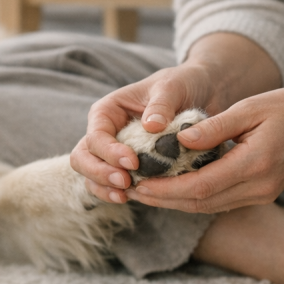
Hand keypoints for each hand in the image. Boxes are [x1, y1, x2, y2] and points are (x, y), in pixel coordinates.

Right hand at [70, 61, 218, 203]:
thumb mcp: (172, 87)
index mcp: (108, 111)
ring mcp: (113, 153)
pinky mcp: (127, 168)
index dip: (109, 152)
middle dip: (99, 173)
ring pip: (91, 175)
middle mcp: (105, 133)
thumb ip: (161, 105)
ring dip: (104, 188)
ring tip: (125, 195)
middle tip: (125, 182)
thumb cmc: (181, 85)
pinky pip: (110, 185)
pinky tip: (131, 198)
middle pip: (83, 157)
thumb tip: (151, 126)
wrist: (200, 93)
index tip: (133, 162)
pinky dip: (115, 193)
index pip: (96, 136)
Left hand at [125, 86, 283, 212]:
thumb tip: (178, 140)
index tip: (139, 183)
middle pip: (201, 204)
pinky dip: (193, 198)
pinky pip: (220, 201)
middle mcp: (258, 188)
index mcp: (255, 164)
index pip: (201, 186)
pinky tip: (172, 188)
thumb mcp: (251, 108)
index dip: (166, 189)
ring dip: (175, 202)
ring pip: (209, 206)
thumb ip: (215, 126)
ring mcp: (261, 195)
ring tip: (144, 191)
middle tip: (130, 191)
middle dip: (163, 200)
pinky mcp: (261, 194)